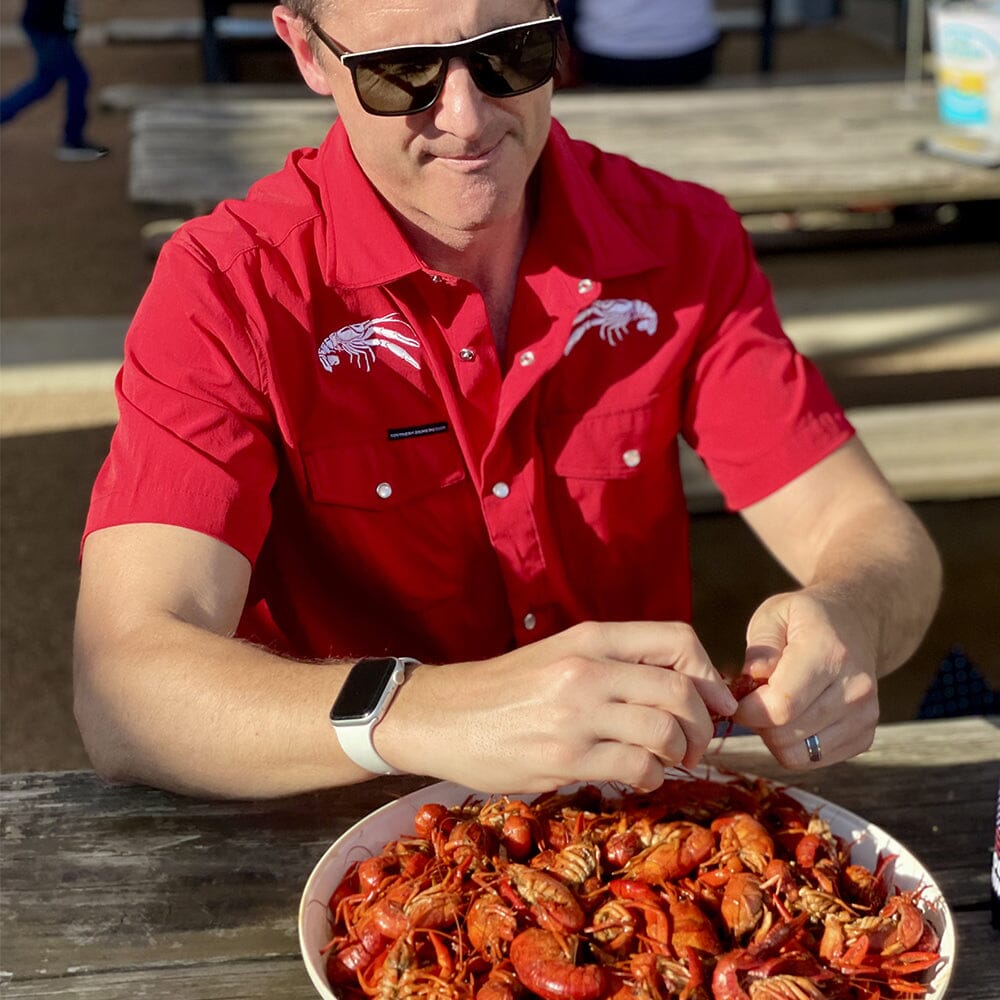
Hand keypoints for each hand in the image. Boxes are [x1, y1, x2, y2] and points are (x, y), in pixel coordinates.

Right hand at [379, 621, 737, 793]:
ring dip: (679, 752)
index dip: (708, 673)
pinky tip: (639, 777)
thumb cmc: (504, 688)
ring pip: (665, 729)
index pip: (677, 640)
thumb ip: (612, 663)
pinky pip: (636, 766)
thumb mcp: (559, 654)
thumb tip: (678, 685)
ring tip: (668, 760)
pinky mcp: (564, 756)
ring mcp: (576, 713)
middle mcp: (587, 669)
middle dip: (702, 723)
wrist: (442, 715)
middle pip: (681, 690)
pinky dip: (652, 776)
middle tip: (696, 743)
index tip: (712, 701)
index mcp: (590, 638)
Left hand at [731, 590, 879, 768]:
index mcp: (828, 652)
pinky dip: (794, 746)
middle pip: (786, 734)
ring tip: (775, 708)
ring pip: (799, 755)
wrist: (855, 624)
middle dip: (758, 723)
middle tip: (755, 701)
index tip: (737, 698)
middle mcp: (854, 687)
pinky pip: (814, 760)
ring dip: (775, 737)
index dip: (748, 710)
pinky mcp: (865, 736)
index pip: (781, 706)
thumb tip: (751, 682)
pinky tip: (794, 719)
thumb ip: (760, 649)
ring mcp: (864, 715)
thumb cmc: (805, 620)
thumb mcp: (774, 615)